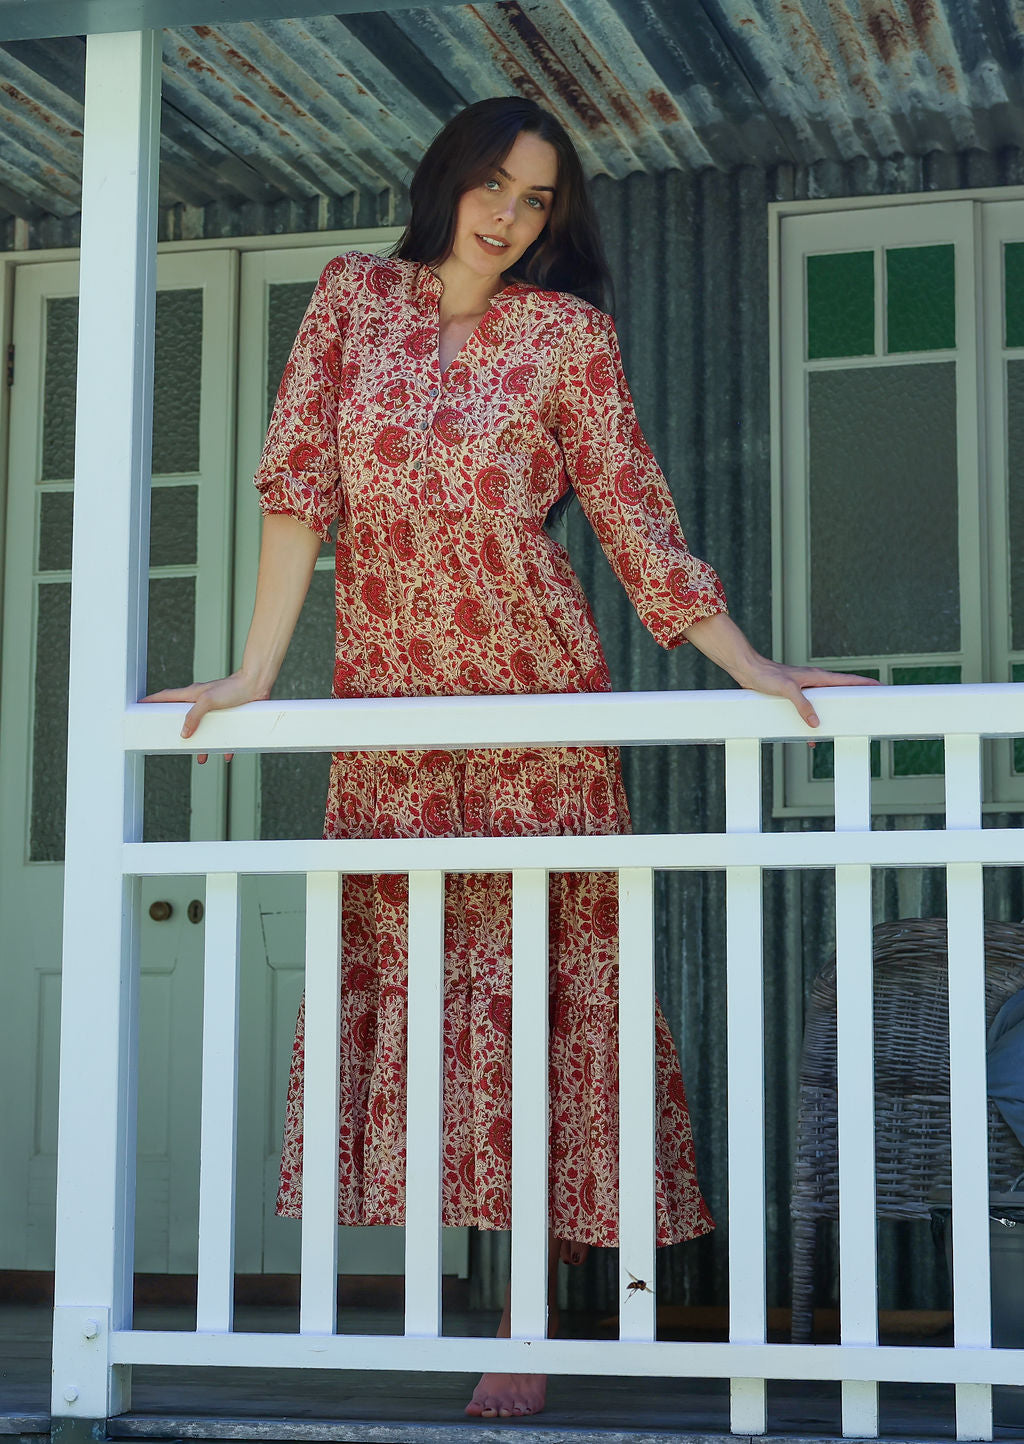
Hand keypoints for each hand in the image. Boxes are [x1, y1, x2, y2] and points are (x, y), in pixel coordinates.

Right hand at [140, 672, 268, 763]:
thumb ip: (194, 716)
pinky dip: (224, 744)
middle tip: (170, 741)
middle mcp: (202, 701)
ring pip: (204, 728)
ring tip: (201, 757)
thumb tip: (183, 733)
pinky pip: (224, 732)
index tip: (139, 706)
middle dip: (178, 730)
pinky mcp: (230, 714)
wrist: (257, 683)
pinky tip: (226, 754)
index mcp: (192, 694)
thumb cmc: (233, 687)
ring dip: (203, 743)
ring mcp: (216, 707)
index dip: (152, 701)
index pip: (166, 697)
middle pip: (184, 717)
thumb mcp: (208, 701)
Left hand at [732, 656, 881, 732]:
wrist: (748, 670)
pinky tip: (809, 735)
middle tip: (869, 708)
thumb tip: (815, 723)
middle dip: (854, 700)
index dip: (865, 684)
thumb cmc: (767, 674)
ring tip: (841, 728)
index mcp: (818, 676)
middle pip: (841, 692)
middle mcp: (814, 681)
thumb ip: (802, 705)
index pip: (848, 680)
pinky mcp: (794, 695)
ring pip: (825, 703)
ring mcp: (805, 688)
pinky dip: (812, 721)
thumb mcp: (787, 690)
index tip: (881, 687)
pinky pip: (809, 709)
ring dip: (833, 715)